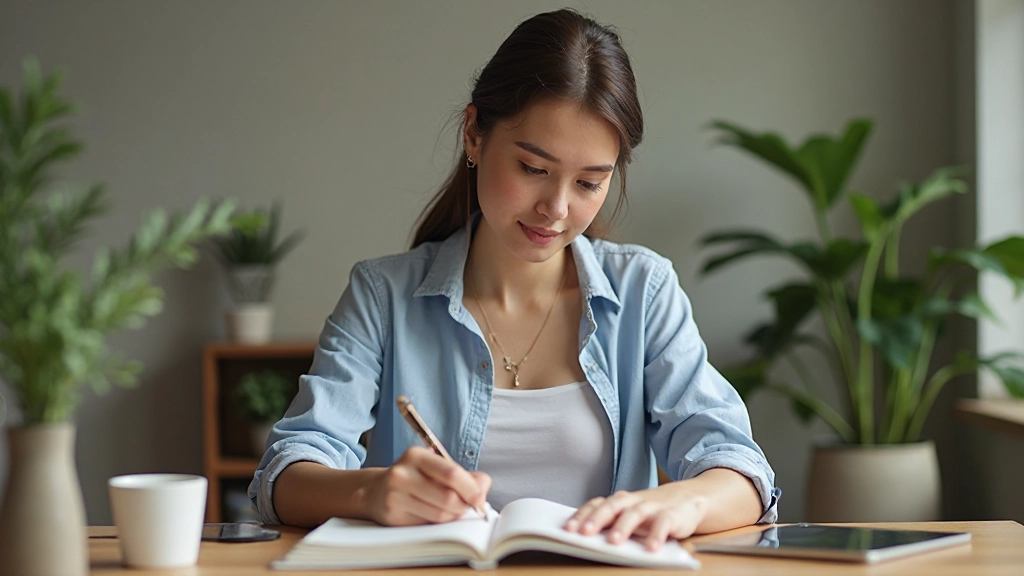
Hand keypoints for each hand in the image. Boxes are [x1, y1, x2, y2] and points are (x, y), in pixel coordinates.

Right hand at [366, 446, 490, 525]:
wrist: (376, 491)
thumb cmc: (415, 478)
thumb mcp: (436, 468)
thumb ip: (464, 476)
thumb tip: (483, 487)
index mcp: (416, 456)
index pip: (452, 473)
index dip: (471, 489)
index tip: (480, 498)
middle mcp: (402, 474)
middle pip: (448, 497)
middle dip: (463, 506)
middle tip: (466, 507)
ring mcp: (395, 496)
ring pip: (439, 515)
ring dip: (452, 516)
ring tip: (449, 510)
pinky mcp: (393, 516)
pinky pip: (427, 525)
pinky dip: (437, 523)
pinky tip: (432, 514)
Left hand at [563, 485, 707, 550]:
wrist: (689, 498)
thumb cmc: (651, 510)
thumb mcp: (629, 514)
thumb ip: (611, 522)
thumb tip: (582, 537)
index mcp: (619, 501)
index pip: (596, 505)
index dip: (581, 516)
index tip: (567, 529)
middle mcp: (632, 502)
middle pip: (611, 507)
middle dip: (596, 520)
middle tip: (584, 533)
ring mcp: (652, 507)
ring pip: (635, 514)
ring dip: (623, 527)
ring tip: (613, 542)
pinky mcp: (671, 516)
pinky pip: (663, 524)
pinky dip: (657, 535)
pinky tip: (651, 548)